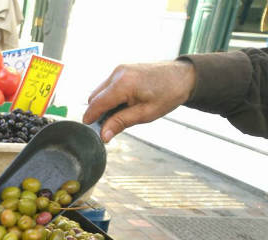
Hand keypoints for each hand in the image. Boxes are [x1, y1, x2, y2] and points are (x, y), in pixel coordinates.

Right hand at [82, 61, 196, 141]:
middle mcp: (118, 74)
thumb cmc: (168, 94)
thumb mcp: (145, 114)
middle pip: (94, 98)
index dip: (90, 119)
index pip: (96, 104)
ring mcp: (119, 70)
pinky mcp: (122, 69)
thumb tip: (103, 135)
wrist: (184, 76)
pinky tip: (124, 103)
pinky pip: (107, 86)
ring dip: (103, 105)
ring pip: (99, 92)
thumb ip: (120, 123)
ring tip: (121, 113)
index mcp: (123, 84)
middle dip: (97, 113)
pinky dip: (110, 97)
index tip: (90, 132)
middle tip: (110, 125)